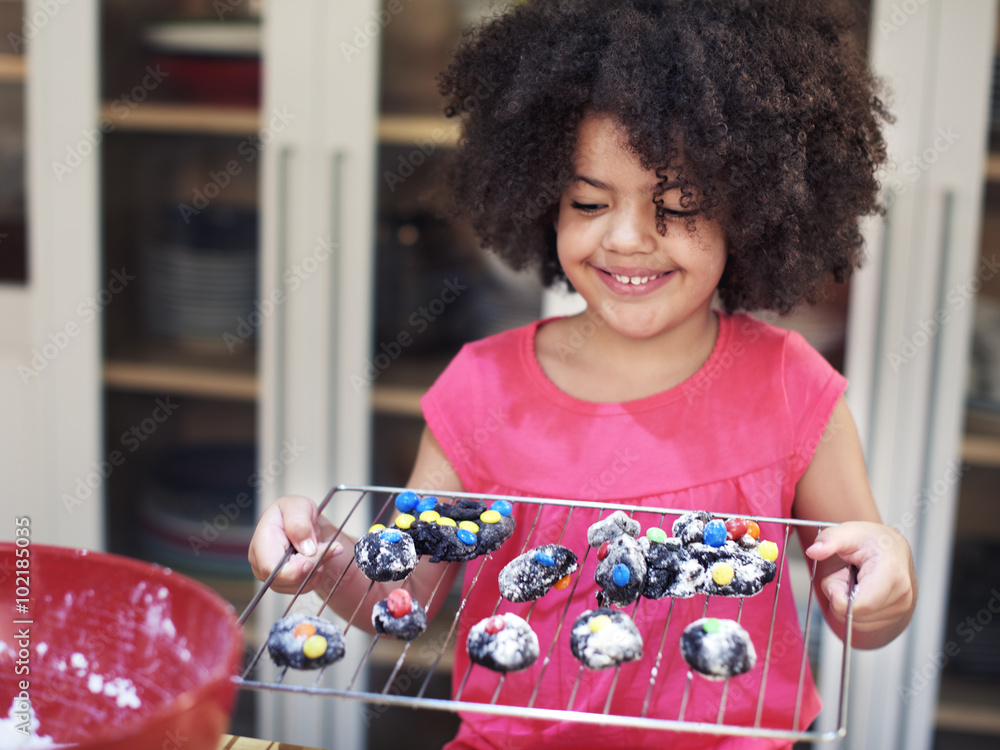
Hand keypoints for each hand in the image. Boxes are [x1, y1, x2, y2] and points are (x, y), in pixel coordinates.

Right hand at [248, 495, 344, 593]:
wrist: (301, 522)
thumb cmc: (295, 512)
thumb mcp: (299, 506)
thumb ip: (299, 524)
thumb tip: (306, 548)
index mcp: (262, 540)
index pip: (270, 567)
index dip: (292, 570)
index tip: (312, 562)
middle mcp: (260, 562)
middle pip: (285, 579)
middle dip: (311, 566)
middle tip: (330, 548)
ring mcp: (270, 575)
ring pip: (295, 586)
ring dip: (315, 570)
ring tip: (322, 549)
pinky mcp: (282, 583)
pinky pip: (302, 588)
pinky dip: (314, 576)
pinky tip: (317, 560)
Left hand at [806, 521, 916, 643]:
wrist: (893, 548)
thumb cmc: (872, 541)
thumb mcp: (847, 532)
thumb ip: (829, 540)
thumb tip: (813, 551)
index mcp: (892, 574)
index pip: (862, 604)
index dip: (839, 598)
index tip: (835, 579)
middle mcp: (902, 595)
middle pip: (854, 614)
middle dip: (839, 596)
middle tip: (845, 574)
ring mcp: (901, 610)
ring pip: (855, 622)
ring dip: (845, 603)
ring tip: (855, 581)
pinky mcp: (895, 619)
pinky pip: (861, 625)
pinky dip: (852, 610)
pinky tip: (860, 591)